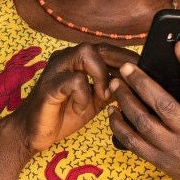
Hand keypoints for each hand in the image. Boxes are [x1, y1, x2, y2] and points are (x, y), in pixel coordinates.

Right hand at [11, 43, 138, 156]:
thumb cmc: (62, 114)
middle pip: (100, 46)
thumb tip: (138, 85)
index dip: (128, 59)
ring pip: (86, 52)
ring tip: (104, 96)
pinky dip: (84, 95)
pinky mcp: (49, 86)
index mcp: (77, 60)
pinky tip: (82, 108)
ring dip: (102, 75)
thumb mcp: (94, 100)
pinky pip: (74, 81)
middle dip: (121, 63)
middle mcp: (66, 58)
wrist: (33, 132)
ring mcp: (56, 69)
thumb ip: (112, 88)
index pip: (108, 50)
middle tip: (132, 83)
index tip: (146, 71)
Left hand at [108, 42, 179, 179]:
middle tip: (127, 66)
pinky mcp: (158, 160)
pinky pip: (133, 142)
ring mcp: (173, 149)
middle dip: (142, 83)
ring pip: (143, 123)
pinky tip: (113, 110)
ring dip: (126, 101)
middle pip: (162, 105)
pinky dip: (119, 126)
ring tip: (116, 83)